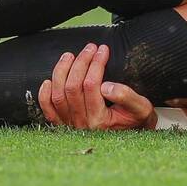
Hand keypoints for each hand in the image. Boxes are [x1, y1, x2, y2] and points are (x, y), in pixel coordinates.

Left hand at [38, 43, 156, 130]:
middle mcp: (82, 124)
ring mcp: (70, 125)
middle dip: (80, 62)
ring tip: (70, 55)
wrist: (131, 137)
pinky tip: (49, 80)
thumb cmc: (136, 120)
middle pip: (72, 87)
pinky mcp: (63, 125)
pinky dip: (45, 94)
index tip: (103, 50)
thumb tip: (106, 86)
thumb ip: (127, 96)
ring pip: (58, 95)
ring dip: (61, 72)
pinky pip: (48, 110)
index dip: (96, 63)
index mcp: (101, 120)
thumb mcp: (141, 108)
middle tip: (90, 48)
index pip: (92, 85)